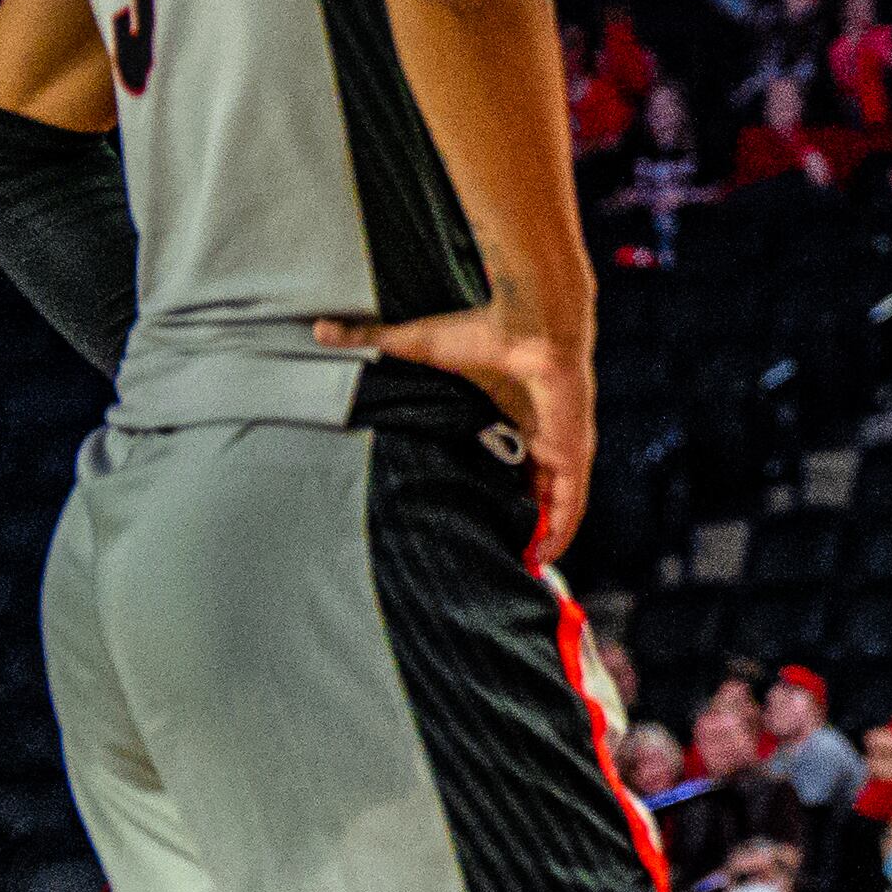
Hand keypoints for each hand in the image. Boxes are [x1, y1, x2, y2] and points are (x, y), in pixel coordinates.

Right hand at [316, 302, 594, 559]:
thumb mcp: (416, 344)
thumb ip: (370, 339)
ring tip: (517, 567)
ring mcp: (558, 444)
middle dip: (517, 521)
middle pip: (531, 489)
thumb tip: (319, 329)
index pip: (503, 459)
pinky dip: (558, 533)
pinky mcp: (572, 453)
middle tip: (495, 552)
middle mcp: (537, 432)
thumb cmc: (481, 331)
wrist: (529, 324)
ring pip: (553, 503)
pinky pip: (570, 505)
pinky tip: (541, 558)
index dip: (493, 488)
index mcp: (509, 412)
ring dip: (538, 534)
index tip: (473, 515)